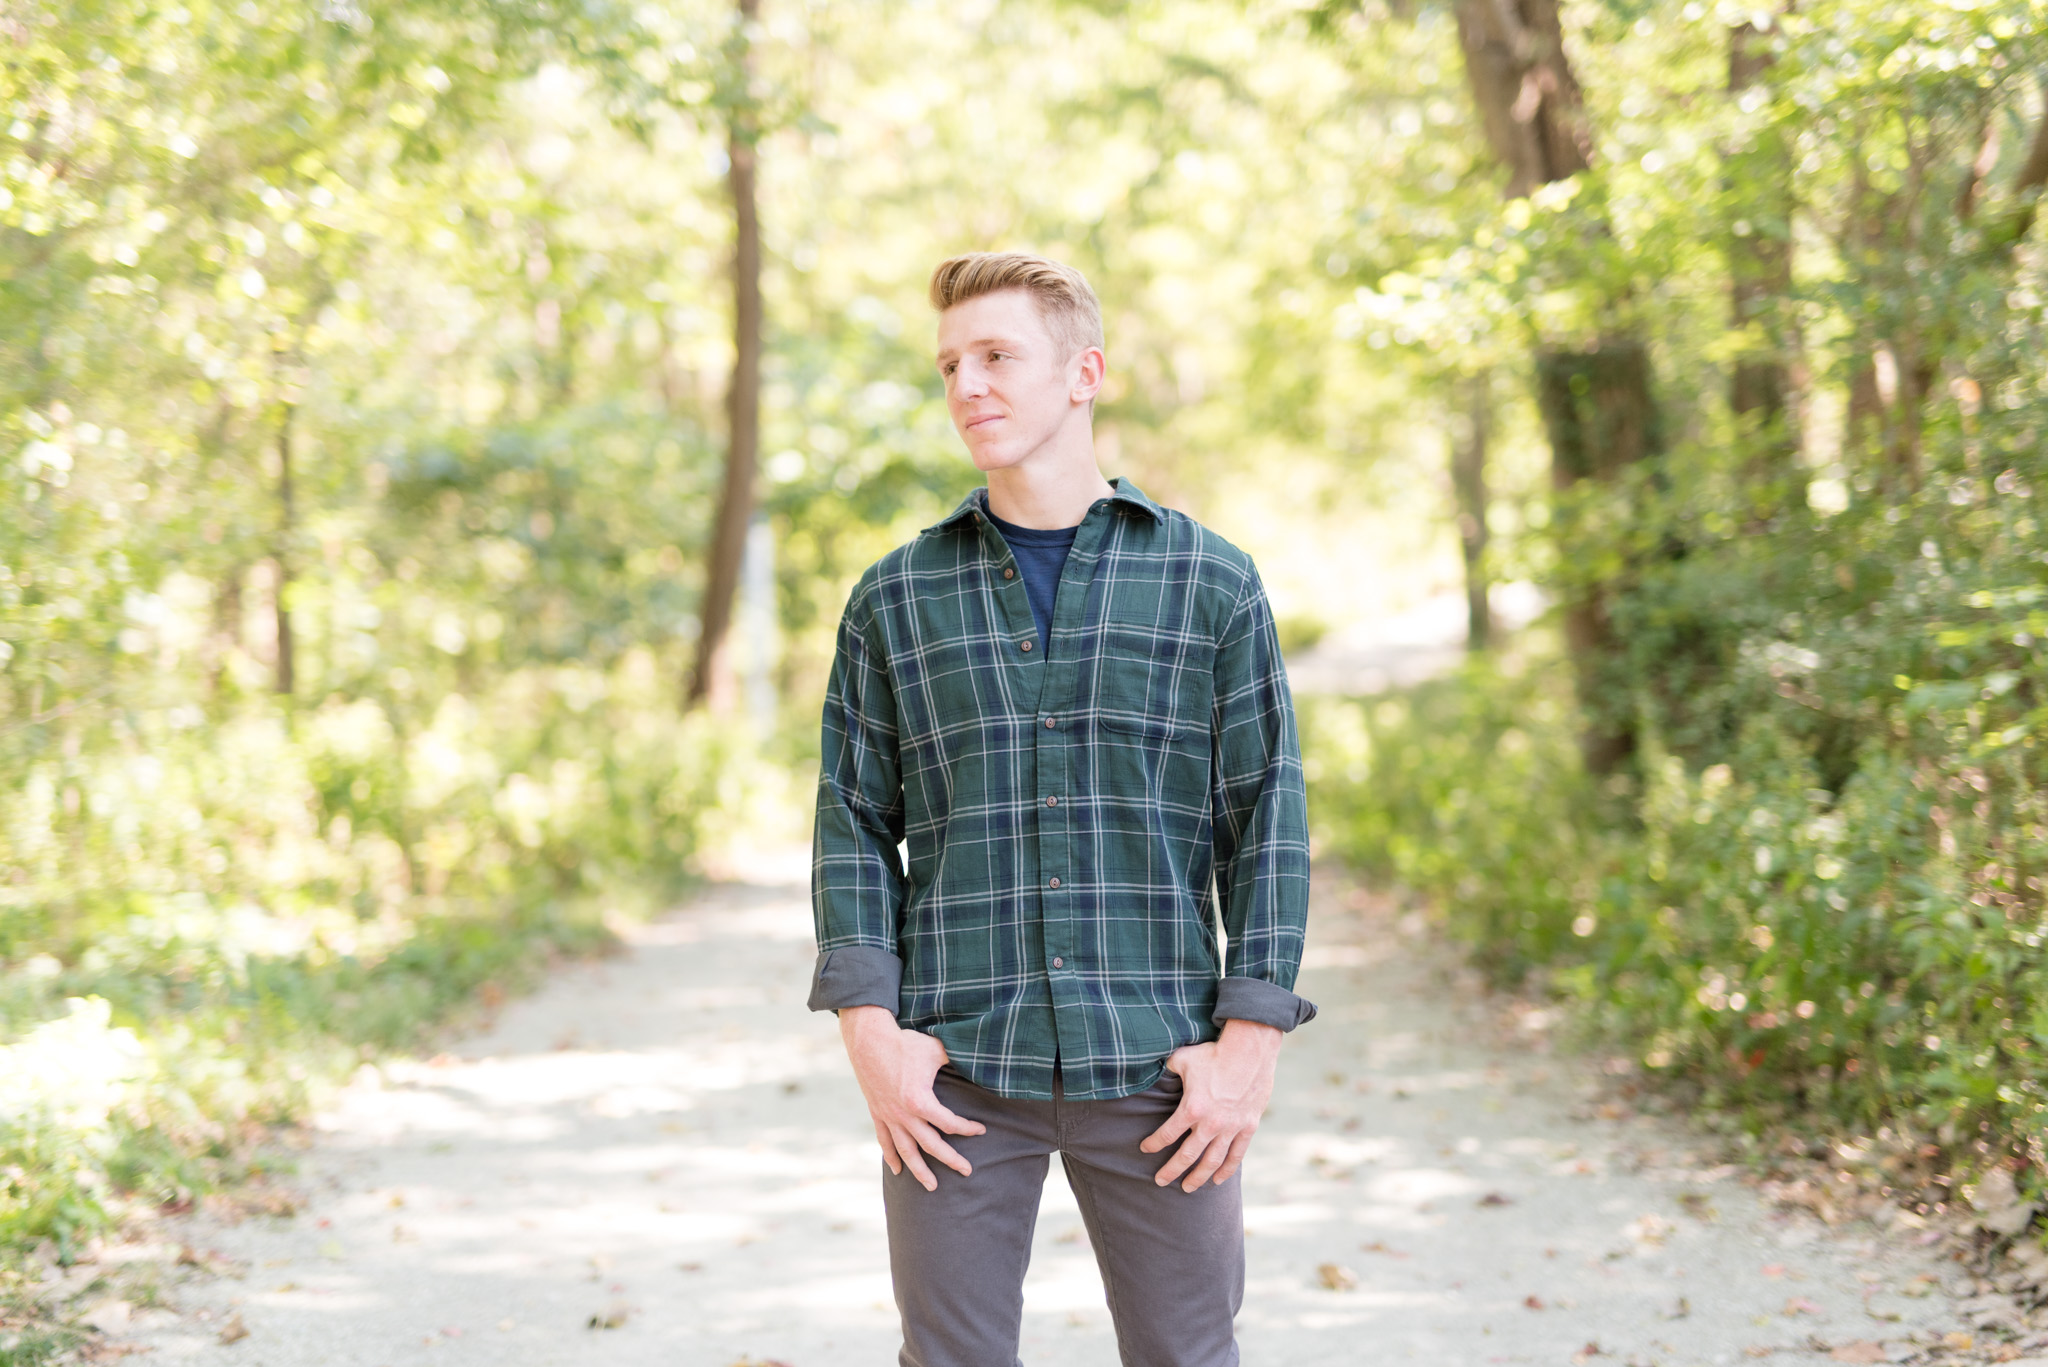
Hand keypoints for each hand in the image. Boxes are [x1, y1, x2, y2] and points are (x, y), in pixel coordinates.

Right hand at [838, 1005, 986, 1191]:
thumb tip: (977, 1060)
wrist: (869, 1040)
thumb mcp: (936, 1049)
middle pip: (931, 1145)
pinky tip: (897, 1170)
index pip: (949, 1123)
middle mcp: (904, 1114)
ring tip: (931, 1187)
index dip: (968, 1128)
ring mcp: (889, 1116)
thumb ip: (956, 1060)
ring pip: (906, 1150)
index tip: (981, 1130)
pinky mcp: (877, 1113)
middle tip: (967, 1171)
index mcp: (920, 1101)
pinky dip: (891, 1156)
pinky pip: (884, 1140)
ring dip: (919, 1170)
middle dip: (950, 1160)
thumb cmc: (905, 1043)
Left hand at [1140, 1019, 1282, 1191]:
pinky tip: (1217, 1180)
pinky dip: (1226, 1170)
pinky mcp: (1248, 1128)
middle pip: (1186, 1156)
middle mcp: (1210, 1124)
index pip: (1166, 1135)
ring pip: (1211, 1162)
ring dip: (1198, 1177)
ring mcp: (1231, 1128)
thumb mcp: (1182, 1058)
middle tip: (1160, 1181)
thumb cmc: (1213, 1053)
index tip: (1145, 1149)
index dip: (1153, 1144)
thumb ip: (1167, 1069)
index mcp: (1191, 1108)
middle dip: (1171, 1171)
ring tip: (1188, 1188)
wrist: (1250, 1051)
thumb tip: (1156, 1070)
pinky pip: (1236, 1156)